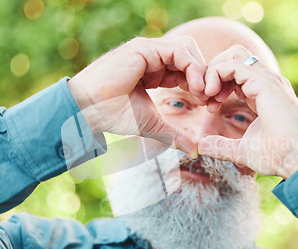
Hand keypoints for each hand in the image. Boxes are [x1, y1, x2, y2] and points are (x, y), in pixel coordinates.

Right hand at [67, 36, 206, 157]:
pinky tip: (195, 88)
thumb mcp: (152, 125)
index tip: (206, 104)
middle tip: (209, 99)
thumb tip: (195, 150)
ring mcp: (147, 50)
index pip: (186, 67)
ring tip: (203, 93)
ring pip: (187, 49)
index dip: (200, 84)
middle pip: (190, 55)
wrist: (88, 110)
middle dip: (203, 76)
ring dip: (200, 71)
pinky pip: (178, 51)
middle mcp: (151, 56)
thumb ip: (174, 134)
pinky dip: (192, 67)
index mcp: (152, 69)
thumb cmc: (113, 115)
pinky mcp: (143, 49)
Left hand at [198, 45, 297, 178]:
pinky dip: (216, 74)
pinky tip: (211, 95)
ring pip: (232, 55)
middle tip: (203, 98)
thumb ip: (221, 146)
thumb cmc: (279, 156)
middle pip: (232, 57)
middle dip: (211, 72)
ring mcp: (266, 79)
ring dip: (212, 71)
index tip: (208, 107)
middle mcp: (265, 81)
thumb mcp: (242, 150)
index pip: (234, 73)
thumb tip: (202, 145)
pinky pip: (232, 64)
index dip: (216, 85)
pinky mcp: (264, 82)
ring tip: (206, 95)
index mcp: (262, 92)